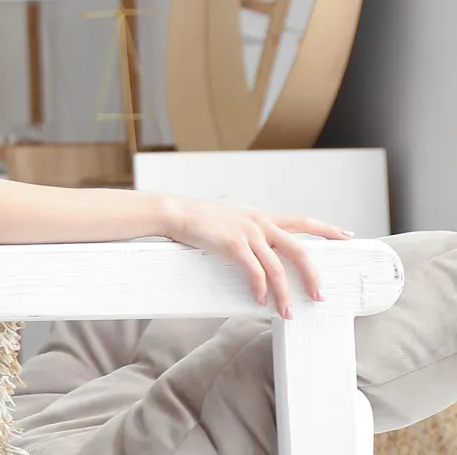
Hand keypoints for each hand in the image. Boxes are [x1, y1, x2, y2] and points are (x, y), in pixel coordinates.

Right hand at [162, 197, 349, 317]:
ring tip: (286, 312)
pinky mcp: (234, 245)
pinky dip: (260, 289)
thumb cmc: (199, 217)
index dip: (327, 229)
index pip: (303, 221)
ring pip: (279, 269)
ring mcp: (248, 234)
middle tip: (319, 296)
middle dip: (313, 276)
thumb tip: (258, 245)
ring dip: (284, 294)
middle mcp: (261, 223)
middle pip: (301, 251)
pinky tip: (259, 301)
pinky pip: (255, 273)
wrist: (176, 212)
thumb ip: (249, 228)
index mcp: (262, 217)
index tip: (347, 236)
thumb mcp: (232, 217)